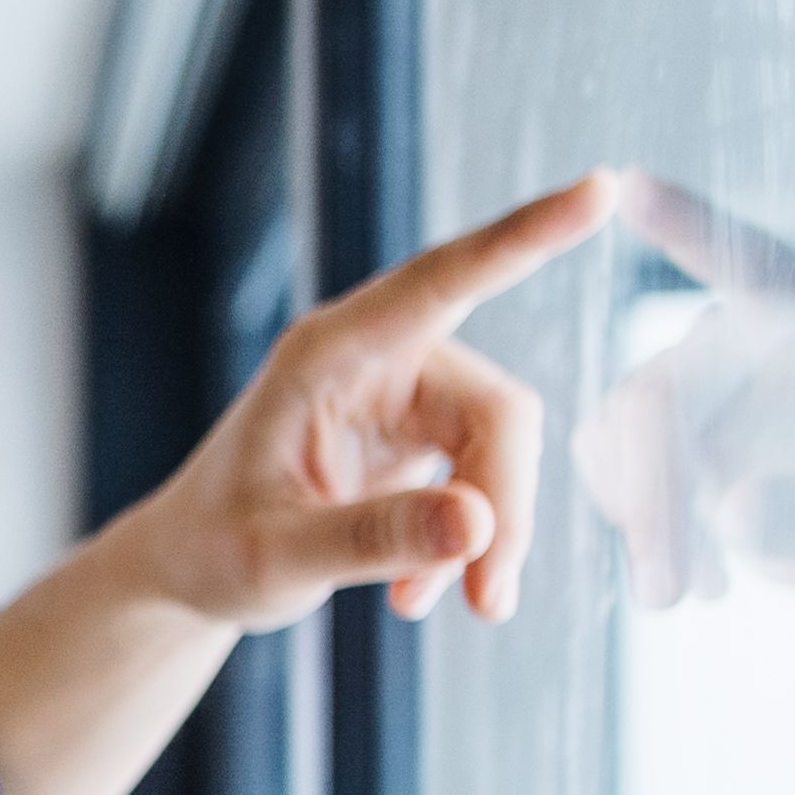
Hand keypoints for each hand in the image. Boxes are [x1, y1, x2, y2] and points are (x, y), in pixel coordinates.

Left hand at [0, 175, 617, 794]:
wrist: (192, 568)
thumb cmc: (214, 550)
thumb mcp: (280, 558)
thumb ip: (373, 538)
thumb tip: (482, 526)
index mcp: (329, 351)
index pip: (444, 281)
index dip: (527, 236)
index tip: (602, 188)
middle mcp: (377, 355)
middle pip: (498, 409)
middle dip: (505, 504)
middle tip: (488, 602)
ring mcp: (407, 391)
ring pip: (504, 447)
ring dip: (488, 534)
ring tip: (430, 606)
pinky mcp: (426, 432)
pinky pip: (487, 477)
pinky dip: (469, 542)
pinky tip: (416, 596)